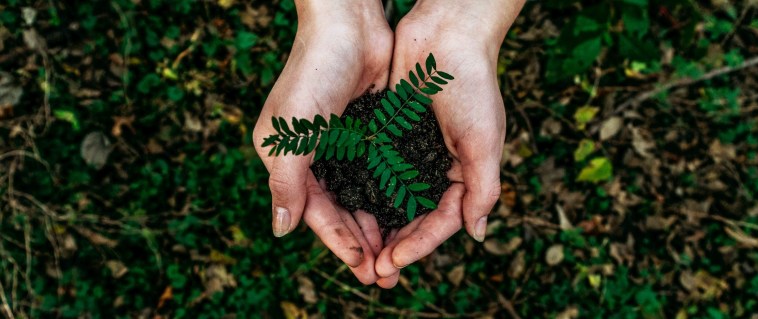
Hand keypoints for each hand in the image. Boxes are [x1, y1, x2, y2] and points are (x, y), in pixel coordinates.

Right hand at [252, 0, 391, 283]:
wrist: (349, 24)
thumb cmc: (313, 73)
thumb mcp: (292, 133)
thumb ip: (286, 183)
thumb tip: (281, 231)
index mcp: (286, 158)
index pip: (314, 211)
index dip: (338, 241)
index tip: (363, 266)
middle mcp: (312, 155)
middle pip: (339, 210)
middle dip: (360, 242)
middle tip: (384, 274)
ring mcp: (341, 144)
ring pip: (361, 196)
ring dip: (377, 226)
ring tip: (397, 255)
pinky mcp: (367, 132)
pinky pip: (379, 173)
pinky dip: (390, 196)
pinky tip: (406, 216)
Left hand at [373, 0, 525, 284]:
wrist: (446, 34)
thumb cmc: (473, 85)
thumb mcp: (484, 140)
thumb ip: (483, 188)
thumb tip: (477, 234)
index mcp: (464, 173)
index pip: (442, 221)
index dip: (420, 245)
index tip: (394, 261)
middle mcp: (437, 167)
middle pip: (415, 217)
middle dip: (396, 244)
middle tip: (373, 269)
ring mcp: (412, 152)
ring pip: (392, 199)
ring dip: (377, 225)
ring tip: (358, 249)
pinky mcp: (389, 134)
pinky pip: (375, 170)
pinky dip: (364, 191)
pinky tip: (347, 208)